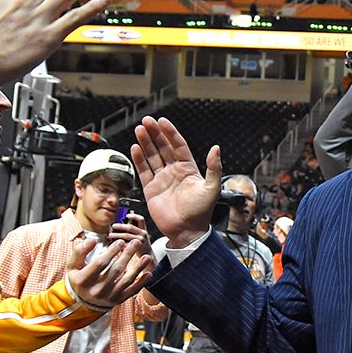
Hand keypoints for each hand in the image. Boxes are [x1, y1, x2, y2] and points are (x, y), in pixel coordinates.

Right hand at [66, 236, 154, 310]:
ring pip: (126, 280)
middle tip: (136, 242)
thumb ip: (80, 252)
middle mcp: (96, 290)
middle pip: (115, 270)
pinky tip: (149, 274)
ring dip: (138, 268)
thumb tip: (92, 240)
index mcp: (83, 280)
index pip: (100, 263)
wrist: (82, 301)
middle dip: (127, 255)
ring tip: (147, 256)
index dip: (111, 251)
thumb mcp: (73, 266)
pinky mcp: (117, 301)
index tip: (120, 241)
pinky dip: (141, 283)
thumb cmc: (79, 278)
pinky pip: (131, 292)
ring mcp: (108, 297)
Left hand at [109, 213, 152, 256]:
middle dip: (120, 226)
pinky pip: (126, 243)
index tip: (126, 215)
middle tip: (113, 226)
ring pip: (126, 235)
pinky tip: (114, 243)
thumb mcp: (138, 235)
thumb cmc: (140, 244)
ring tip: (110, 235)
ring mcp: (141, 240)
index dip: (134, 216)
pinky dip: (119, 242)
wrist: (147, 255)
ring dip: (117, 234)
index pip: (141, 219)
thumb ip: (131, 230)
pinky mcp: (137, 247)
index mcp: (143, 229)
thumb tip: (117, 225)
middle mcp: (143, 233)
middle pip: (130, 227)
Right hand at [131, 116, 222, 247]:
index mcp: (189, 169)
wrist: (187, 231)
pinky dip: (139, 159)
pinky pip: (143, 170)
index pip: (178, 145)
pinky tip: (135, 147)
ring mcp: (162, 179)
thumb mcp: (211, 188)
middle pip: (162, 147)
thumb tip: (216, 148)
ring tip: (139, 130)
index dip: (170, 133)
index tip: (163, 122)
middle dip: (155, 134)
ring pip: (152, 156)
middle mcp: (174, 172)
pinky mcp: (151, 189)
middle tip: (147, 121)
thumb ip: (213, 168)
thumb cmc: (201, 212)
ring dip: (145, 143)